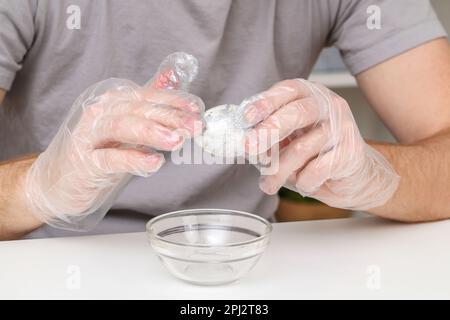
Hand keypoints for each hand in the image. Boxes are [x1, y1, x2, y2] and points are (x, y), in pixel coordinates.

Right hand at [25, 52, 203, 229]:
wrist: (55, 182)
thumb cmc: (95, 153)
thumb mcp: (125, 129)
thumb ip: (146, 106)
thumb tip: (170, 80)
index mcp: (112, 103)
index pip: (146, 97)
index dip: (173, 101)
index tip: (196, 109)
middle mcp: (99, 114)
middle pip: (137, 109)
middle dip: (169, 117)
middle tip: (194, 126)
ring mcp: (89, 137)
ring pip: (122, 127)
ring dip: (152, 132)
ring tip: (176, 140)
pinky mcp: (83, 163)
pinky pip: (110, 158)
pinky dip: (133, 159)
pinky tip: (154, 163)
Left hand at [241, 79, 398, 209]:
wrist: (353, 177)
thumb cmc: (314, 154)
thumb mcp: (287, 141)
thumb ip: (267, 137)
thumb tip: (245, 143)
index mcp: (309, 95)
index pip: (287, 91)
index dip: (265, 102)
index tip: (246, 117)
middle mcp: (328, 106)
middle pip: (297, 113)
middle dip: (269, 131)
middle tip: (250, 148)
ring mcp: (342, 127)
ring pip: (301, 148)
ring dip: (278, 171)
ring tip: (268, 184)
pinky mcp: (350, 152)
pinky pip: (316, 169)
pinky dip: (303, 182)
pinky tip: (303, 184)